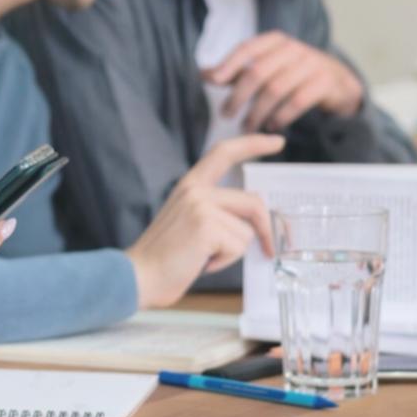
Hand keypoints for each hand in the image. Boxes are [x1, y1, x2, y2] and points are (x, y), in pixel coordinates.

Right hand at [125, 134, 284, 308]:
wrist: (139, 276)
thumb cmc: (166, 257)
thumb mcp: (189, 221)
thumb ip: (217, 211)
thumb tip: (256, 220)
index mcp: (190, 185)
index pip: (224, 153)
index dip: (253, 144)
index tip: (277, 141)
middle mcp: (196, 190)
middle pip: (253, 202)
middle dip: (266, 230)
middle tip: (268, 250)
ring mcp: (201, 206)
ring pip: (247, 230)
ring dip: (233, 251)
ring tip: (205, 257)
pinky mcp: (206, 226)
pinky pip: (238, 247)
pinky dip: (225, 261)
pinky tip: (201, 262)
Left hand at [204, 31, 363, 131]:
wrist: (337, 81)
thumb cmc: (293, 73)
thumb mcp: (267, 66)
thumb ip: (238, 71)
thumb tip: (205, 74)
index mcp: (275, 41)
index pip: (247, 49)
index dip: (228, 65)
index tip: (212, 81)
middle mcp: (294, 49)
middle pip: (259, 72)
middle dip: (239, 95)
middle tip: (226, 114)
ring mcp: (312, 64)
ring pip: (276, 89)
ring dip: (258, 111)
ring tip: (247, 127)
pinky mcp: (325, 83)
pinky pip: (297, 101)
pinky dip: (281, 116)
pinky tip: (272, 126)